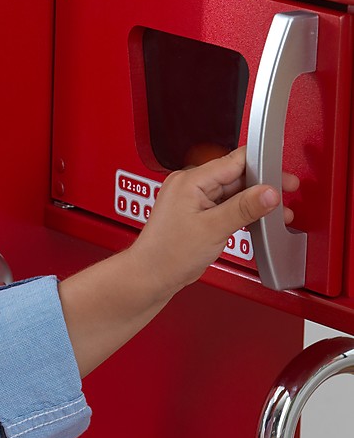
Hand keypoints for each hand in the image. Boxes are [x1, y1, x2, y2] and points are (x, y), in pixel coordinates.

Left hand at [127, 146, 298, 297]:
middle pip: (235, 176)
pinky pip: (225, 205)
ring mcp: (193, 200)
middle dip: (262, 186)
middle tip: (286, 193)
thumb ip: (243, 208)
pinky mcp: (197, 215)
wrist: (151, 276)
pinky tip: (257, 220)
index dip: (261, 165)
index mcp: (190, 179)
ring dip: (254, 202)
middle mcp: (190, 185)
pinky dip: (242, 212)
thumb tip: (268, 192)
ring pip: (232, 192)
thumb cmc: (167, 253)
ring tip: (277, 212)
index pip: (233, 161)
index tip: (281, 172)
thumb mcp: (213, 228)